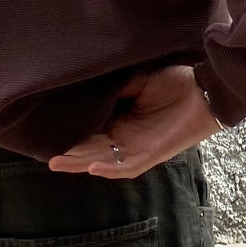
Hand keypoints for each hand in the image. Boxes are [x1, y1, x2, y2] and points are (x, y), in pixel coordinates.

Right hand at [48, 66, 222, 178]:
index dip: (69, 129)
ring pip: (102, 159)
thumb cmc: (173, 80)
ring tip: (56, 161)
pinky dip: (109, 167)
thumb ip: (114, 86)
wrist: (204, 88)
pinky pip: (126, 165)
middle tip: (41, 150)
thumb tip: (86, 84)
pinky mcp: (151, 154)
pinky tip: (92, 166)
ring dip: (80, 162)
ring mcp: (137, 148)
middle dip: (67, 151)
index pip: (89, 128)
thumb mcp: (137, 79)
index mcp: (120, 120)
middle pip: (90, 148)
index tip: (44, 126)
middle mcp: (125, 137)